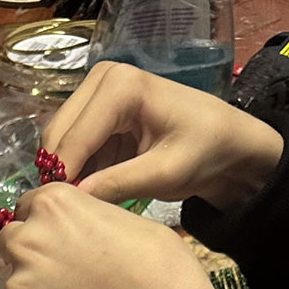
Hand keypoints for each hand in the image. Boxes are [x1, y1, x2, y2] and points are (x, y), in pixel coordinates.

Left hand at [0, 183, 232, 288]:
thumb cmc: (160, 270)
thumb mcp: (128, 220)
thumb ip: (86, 217)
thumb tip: (77, 228)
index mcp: (52, 206)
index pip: (27, 205)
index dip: (43, 221)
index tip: (56, 234)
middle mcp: (27, 240)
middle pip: (13, 241)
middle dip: (33, 252)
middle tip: (67, 268)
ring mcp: (21, 284)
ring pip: (19, 281)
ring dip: (39, 288)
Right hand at [42, 62, 282, 209]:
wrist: (230, 143)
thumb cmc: (207, 152)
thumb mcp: (166, 173)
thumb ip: (118, 183)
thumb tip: (73, 197)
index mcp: (121, 86)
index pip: (75, 136)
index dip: (64, 175)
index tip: (63, 211)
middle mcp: (102, 78)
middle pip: (57, 133)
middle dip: (60, 171)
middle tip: (72, 207)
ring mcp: (96, 90)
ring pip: (58, 139)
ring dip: (65, 169)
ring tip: (82, 198)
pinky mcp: (94, 107)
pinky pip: (70, 142)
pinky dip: (75, 165)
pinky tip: (89, 184)